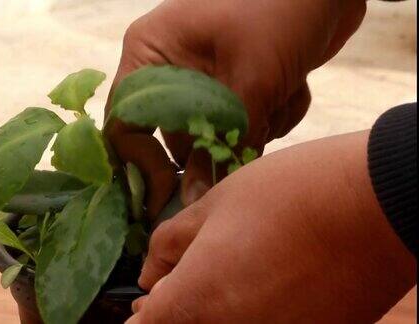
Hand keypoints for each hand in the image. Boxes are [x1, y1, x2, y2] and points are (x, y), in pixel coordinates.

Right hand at [105, 0, 366, 217]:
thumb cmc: (282, 10)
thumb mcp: (252, 79)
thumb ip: (222, 144)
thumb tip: (194, 201)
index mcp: (150, 52)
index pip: (124, 123)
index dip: (142, 164)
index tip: (171, 195)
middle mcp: (167, 67)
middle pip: (176, 136)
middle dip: (221, 141)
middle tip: (254, 130)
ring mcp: (202, 76)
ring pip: (215, 135)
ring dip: (255, 126)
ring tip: (282, 90)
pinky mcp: (234, 85)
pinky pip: (241, 125)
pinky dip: (271, 116)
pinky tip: (293, 85)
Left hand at [127, 131, 415, 322]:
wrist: (377, 206)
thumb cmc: (288, 194)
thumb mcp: (216, 204)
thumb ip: (171, 243)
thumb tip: (149, 272)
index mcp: (197, 299)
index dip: (144, 315)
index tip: (146, 303)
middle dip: (178, 311)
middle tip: (190, 279)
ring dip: (219, 311)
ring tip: (240, 271)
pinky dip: (258, 312)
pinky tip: (272, 282)